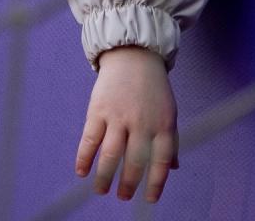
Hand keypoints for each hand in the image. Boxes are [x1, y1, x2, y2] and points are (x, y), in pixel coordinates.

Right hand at [76, 47, 178, 202]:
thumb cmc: (153, 88)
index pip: (161, 161)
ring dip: (104, 177)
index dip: (155, 183)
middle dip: (128, 184)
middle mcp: (142, 122)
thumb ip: (170, 140)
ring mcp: (119, 116)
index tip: (149, 200)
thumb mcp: (168, 112)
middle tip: (122, 196)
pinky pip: (90, 140)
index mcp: (163, 124)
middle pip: (134, 162)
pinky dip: (84, 158)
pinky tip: (81, 172)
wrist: (134, 55)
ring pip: (110, 155)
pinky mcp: (98, 110)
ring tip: (101, 190)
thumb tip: (172, 168)